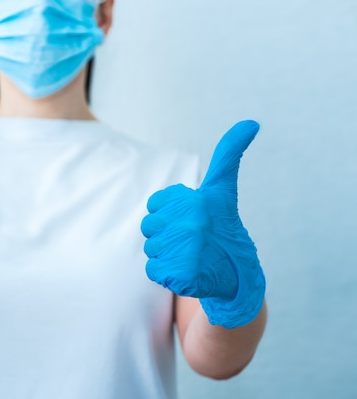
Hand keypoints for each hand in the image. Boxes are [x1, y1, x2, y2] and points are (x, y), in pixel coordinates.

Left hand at [141, 120, 264, 328]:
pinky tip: (187, 271)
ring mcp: (187, 249)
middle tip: (191, 241)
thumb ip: (228, 154)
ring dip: (166, 254)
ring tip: (191, 256)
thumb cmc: (224, 227)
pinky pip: (153, 270)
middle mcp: (192, 223)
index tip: (191, 219)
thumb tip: (250, 122)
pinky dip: (166, 274)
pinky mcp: (181, 274)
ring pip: (150, 248)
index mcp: (197, 200)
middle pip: (149, 227)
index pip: (155, 204)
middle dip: (164, 235)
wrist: (237, 276)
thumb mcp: (222, 189)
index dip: (168, 214)